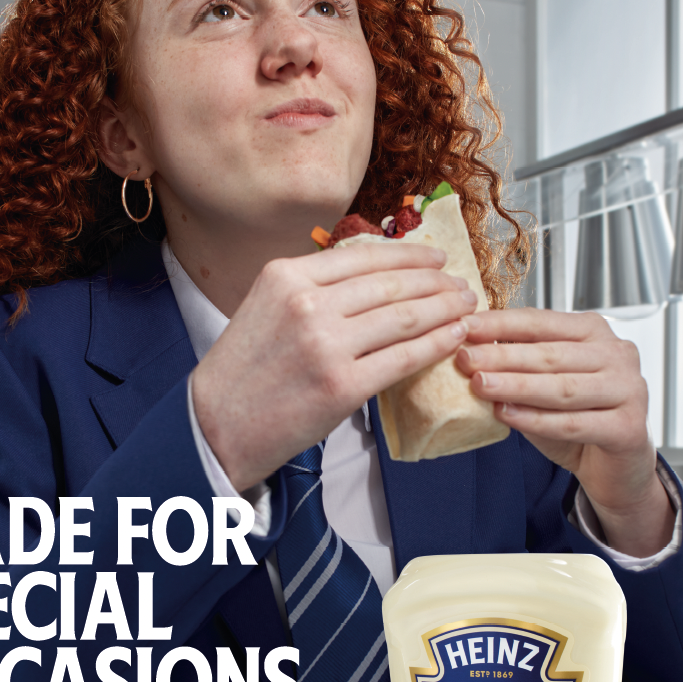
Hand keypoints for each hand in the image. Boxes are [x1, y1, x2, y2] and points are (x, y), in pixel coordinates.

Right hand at [192, 242, 475, 490]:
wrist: (217, 426)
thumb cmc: (242, 371)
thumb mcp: (265, 307)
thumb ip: (312, 288)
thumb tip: (372, 276)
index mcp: (286, 276)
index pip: (364, 256)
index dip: (410, 255)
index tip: (436, 259)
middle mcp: (307, 304)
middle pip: (390, 284)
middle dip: (436, 283)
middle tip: (461, 286)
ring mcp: (326, 346)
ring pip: (404, 318)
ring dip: (444, 310)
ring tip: (466, 309)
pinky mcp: (343, 386)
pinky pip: (403, 358)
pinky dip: (436, 345)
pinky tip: (454, 338)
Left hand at [455, 309, 674, 556]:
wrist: (615, 467)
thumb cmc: (579, 419)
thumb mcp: (545, 383)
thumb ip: (519, 366)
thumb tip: (471, 348)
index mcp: (595, 332)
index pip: (542, 322)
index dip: (502, 324)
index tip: (466, 327)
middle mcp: (617, 355)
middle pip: (551, 354)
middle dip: (503, 357)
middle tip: (466, 360)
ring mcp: (629, 390)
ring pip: (562, 388)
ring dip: (516, 386)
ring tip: (480, 386)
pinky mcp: (628, 428)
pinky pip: (573, 423)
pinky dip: (536, 420)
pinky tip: (507, 415)